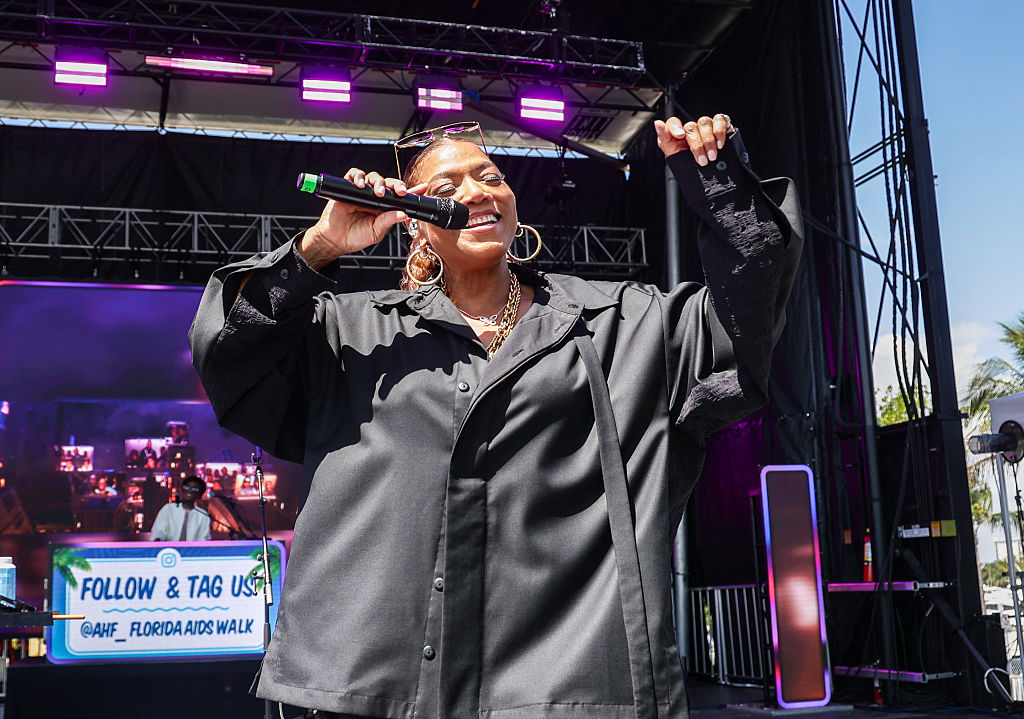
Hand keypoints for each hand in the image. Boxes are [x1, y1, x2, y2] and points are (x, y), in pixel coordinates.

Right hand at [297, 168, 427, 269]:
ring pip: (373, 177)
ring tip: (378, 193)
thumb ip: (388, 221)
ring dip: (379, 182)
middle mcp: (374, 197)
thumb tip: (403, 213)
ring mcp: (361, 191)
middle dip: (397, 185)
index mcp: (385, 207)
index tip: (423, 188)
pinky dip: (357, 177)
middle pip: (389, 183)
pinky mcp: (347, 187)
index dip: (412, 191)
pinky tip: (360, 185)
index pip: (400, 196)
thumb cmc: (355, 237)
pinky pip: (353, 175)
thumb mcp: (376, 232)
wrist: (335, 240)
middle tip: (400, 192)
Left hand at [654, 113, 734, 165]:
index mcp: (677, 134)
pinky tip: (720, 144)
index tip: (680, 136)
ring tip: (712, 156)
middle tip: (702, 160)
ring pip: (704, 123)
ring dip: (709, 141)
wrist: (708, 176)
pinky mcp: (719, 125)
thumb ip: (664, 139)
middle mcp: (691, 128)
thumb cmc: (689, 164)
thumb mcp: (674, 156)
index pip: (673, 122)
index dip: (675, 127)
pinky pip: (719, 120)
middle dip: (697, 145)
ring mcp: (704, 126)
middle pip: (691, 126)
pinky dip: (720, 132)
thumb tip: (657, 123)